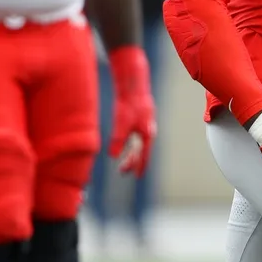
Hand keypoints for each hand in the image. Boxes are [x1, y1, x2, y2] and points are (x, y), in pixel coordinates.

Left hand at [107, 45, 156, 176]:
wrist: (133, 85)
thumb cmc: (129, 104)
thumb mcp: (122, 123)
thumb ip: (118, 140)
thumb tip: (113, 156)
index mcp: (146, 134)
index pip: (144, 155)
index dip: (140, 166)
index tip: (137, 176)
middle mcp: (148, 130)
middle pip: (142, 150)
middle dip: (133, 161)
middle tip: (123, 171)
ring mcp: (145, 123)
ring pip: (140, 143)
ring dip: (133, 152)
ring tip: (125, 160)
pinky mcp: (141, 117)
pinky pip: (138, 134)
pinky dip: (132, 142)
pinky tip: (127, 142)